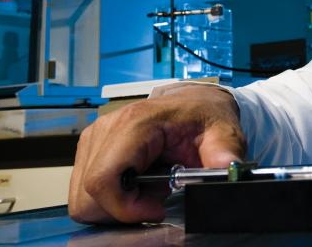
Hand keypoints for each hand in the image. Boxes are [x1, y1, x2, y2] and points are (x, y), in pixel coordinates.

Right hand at [68, 84, 246, 223]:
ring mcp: (95, 138)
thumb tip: (228, 168)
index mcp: (134, 123)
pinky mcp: (91, 148)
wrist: (195, 102)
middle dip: (120, 208)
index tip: (157, 208)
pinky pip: (86, 190)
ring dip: (116, 203)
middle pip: (87, 195)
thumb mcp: (223, 132)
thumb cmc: (203, 115)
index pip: (102, 181)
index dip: (125, 207)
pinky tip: (138, 183)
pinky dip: (112, 196)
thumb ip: (224, 151)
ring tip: (148, 186)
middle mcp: (106, 129)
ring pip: (83, 197)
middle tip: (155, 196)